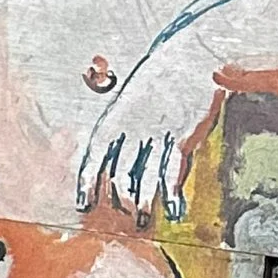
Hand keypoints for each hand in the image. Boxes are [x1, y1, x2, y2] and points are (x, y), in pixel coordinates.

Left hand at [76, 38, 223, 223]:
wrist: (194, 53)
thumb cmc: (161, 80)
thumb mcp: (131, 101)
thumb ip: (121, 130)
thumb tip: (114, 161)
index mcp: (112, 121)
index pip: (92, 159)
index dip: (86, 185)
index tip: (83, 206)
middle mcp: (131, 130)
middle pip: (118, 175)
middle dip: (117, 201)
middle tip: (120, 221)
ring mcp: (157, 133)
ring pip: (145, 178)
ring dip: (143, 205)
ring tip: (143, 224)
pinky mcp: (184, 134)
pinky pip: (174, 170)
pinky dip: (173, 193)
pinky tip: (175, 209)